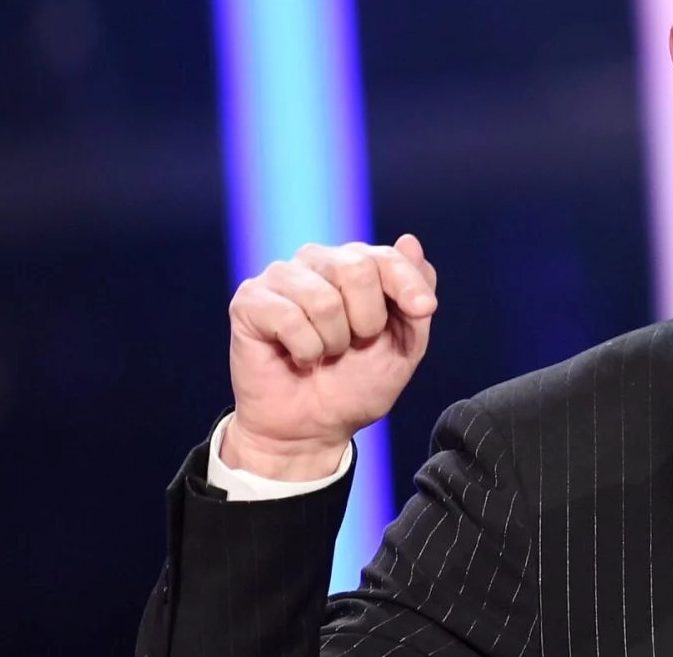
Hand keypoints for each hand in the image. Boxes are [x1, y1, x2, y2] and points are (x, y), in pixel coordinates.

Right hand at [221, 235, 437, 480]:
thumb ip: (414, 301)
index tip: (423, 310)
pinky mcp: (249, 301)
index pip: (388, 256)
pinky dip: (304, 350)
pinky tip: (297, 357)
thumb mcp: (404, 350)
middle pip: (357, 268)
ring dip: (334, 342)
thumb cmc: (355, 386)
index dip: (408, 284)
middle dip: (368, 320)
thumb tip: (410, 241)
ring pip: (324, 300)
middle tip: (355, 344)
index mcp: (357, 264)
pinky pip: (289, 318)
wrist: (310, 430)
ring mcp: (281, 278)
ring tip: (324, 353)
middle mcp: (318, 261)